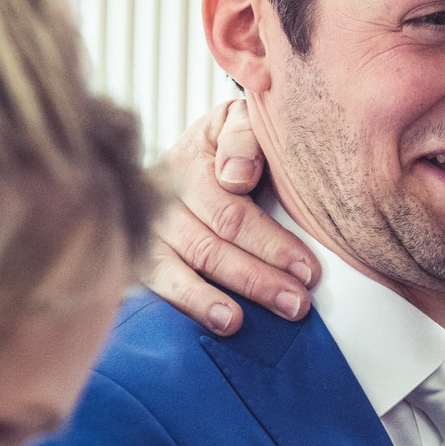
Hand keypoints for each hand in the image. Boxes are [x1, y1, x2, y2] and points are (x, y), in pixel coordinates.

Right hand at [140, 99, 319, 334]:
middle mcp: (163, 191)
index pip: (229, 207)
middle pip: (212, 243)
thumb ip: (243, 137)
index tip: (306, 269)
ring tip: (254, 321)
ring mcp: (147, 223)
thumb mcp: (238, 123)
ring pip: (187, 264)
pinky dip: (190, 303)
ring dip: (221, 297)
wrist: (184, 156)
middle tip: (299, 304)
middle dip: (259, 277)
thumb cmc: (228, 145)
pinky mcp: (138, 252)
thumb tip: (235, 176)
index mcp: (192, 157)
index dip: (269, 242)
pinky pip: (159, 282)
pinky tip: (221, 322)